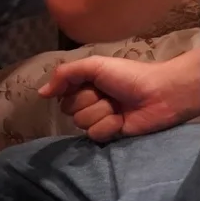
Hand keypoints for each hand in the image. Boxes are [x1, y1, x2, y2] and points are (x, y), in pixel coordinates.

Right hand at [41, 55, 199, 142]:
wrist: (159, 94)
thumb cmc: (128, 75)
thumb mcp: (94, 66)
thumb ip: (64, 75)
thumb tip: (40, 93)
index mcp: (85, 83)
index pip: (62, 93)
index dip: (72, 89)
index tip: (88, 83)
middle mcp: (90, 101)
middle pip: (69, 109)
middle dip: (87, 101)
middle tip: (107, 94)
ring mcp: (100, 119)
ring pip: (81, 123)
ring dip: (100, 113)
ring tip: (118, 107)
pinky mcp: (111, 134)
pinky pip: (95, 135)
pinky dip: (108, 126)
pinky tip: (122, 120)